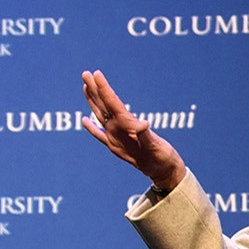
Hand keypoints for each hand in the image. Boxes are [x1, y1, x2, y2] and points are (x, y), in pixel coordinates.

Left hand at [81, 70, 187, 192]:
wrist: (163, 174)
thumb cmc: (162, 159)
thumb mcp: (156, 146)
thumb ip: (146, 136)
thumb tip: (142, 125)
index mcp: (125, 129)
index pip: (112, 104)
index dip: (104, 88)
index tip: (97, 74)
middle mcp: (115, 133)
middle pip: (102, 107)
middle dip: (94, 90)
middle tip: (86, 74)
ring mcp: (114, 139)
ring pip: (99, 116)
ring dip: (92, 101)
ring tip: (85, 87)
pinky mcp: (116, 146)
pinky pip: (99, 134)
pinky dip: (91, 127)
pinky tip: (85, 119)